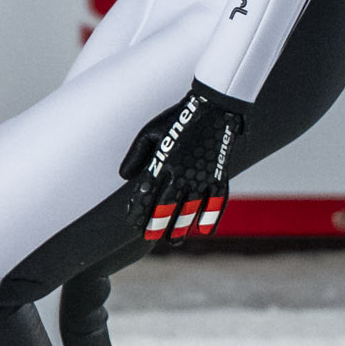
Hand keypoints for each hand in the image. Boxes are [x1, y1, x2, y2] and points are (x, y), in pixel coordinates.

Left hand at [130, 81, 246, 243]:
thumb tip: (124, 177)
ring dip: (180, 227)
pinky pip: (216, 202)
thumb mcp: (149, 132)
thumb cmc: (177, 118)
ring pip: (189, 210)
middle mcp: (181, 174)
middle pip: (166, 207)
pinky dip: (211, 217)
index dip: (138, 211)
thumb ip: (136, 155)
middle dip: (157, 225)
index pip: (145, 195)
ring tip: (173, 240)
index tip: (133, 223)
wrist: (213, 105)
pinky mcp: (219, 176)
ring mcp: (202, 176)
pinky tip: (204, 230)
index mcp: (162, 162)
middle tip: (151, 238)